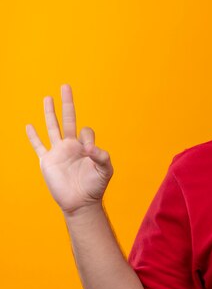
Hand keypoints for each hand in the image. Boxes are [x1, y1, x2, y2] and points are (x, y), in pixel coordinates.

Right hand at [26, 85, 112, 214]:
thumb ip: (102, 157)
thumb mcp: (105, 170)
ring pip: (52, 128)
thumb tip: (89, 148)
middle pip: (68, 119)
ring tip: (48, 97)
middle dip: (67, 103)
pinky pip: (38, 146)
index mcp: (85, 146)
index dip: (88, 138)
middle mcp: (71, 145)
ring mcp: (58, 152)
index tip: (89, 151)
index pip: (85, 131)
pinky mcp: (47, 161)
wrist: (81, 202)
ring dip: (50, 113)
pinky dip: (33, 137)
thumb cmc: (95, 186)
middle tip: (66, 86)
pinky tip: (29, 126)